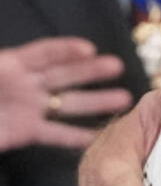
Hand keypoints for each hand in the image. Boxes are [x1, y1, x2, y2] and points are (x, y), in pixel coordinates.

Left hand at [0, 37, 131, 152]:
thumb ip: (1, 65)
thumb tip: (9, 59)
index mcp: (10, 65)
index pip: (44, 53)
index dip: (66, 50)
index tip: (88, 50)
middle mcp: (25, 85)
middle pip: (64, 74)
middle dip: (92, 71)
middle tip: (117, 67)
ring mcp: (29, 108)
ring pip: (68, 103)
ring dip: (96, 101)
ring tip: (122, 99)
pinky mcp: (26, 131)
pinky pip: (56, 133)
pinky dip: (77, 136)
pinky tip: (96, 135)